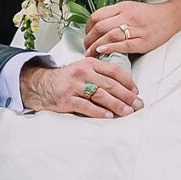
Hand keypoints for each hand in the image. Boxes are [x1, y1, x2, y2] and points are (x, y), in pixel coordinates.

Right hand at [19, 57, 141, 116]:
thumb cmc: (69, 79)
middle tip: (138, 104)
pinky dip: (98, 112)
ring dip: (116, 105)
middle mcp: (82, 72)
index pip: (113, 70)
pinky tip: (108, 116)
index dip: (127, 81)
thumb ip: (101, 74)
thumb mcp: (84, 70)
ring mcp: (74, 86)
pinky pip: (85, 106)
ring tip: (127, 112)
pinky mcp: (67, 99)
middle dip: (126, 96)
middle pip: (109, 84)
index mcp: (89, 63)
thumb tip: (125, 88)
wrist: (42, 85)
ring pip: (100, 95)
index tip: (137, 91)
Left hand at [84, 0, 180, 57]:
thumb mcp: (130, 8)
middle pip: (101, 26)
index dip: (88, 27)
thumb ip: (115, 15)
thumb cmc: (148, 14)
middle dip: (89, 39)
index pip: (97, 15)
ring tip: (90, 54)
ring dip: (96, 46)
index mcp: (123, 7)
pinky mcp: (143, 41)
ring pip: (110, 36)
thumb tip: (96, 26)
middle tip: (85, 47)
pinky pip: (123, 45)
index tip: (86, 35)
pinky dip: (110, 48)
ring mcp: (136, 29)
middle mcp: (128, 16)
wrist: (170, 17)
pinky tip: (102, 52)